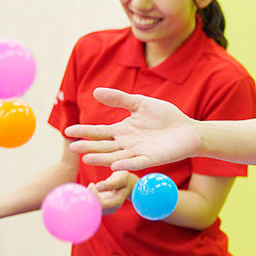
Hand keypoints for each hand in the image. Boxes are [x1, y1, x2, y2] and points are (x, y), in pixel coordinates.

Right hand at [65, 88, 201, 170]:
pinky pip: (137, 162)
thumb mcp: (140, 103)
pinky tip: (115, 164)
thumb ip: (119, 98)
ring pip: (116, 156)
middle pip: (104, 146)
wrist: (187, 129)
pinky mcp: (152, 159)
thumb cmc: (164, 116)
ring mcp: (138, 152)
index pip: (99, 132)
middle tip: (73, 147)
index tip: (68, 131)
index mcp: (122, 131)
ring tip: (86, 157)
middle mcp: (126, 144)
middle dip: (88, 146)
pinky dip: (126, 163)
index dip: (84, 132)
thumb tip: (96, 91)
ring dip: (102, 158)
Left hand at [87, 171, 137, 213]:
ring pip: (90, 207)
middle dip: (88, 197)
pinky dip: (86, 196)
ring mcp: (104, 208)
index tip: (92, 184)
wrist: (126, 184)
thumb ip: (111, 183)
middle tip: (90, 185)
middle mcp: (110, 208)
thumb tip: (98, 187)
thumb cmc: (124, 179)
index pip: (103, 204)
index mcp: (117, 203)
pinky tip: (90, 188)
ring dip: (86, 196)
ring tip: (91, 185)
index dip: (95, 196)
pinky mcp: (99, 206)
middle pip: (94, 208)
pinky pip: (89, 204)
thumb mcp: (121, 178)